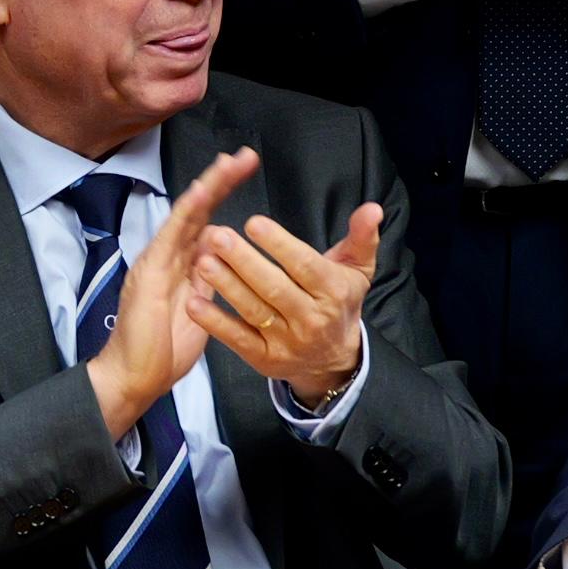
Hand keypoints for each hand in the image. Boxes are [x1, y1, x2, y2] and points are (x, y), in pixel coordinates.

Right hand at [85, 149, 246, 441]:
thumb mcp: (201, 311)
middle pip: (198, 210)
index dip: (224, 195)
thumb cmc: (163, 350)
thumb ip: (211, 283)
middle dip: (221, 180)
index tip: (244, 172)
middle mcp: (167, 256)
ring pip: (185, 215)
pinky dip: (187, 211)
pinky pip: (171, 236)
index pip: (206, 221)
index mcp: (181, 265)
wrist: (134, 377)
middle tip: (245, 156)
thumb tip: (226, 259)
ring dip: (208, 187)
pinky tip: (202, 191)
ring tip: (229, 163)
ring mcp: (156, 261)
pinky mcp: (150, 272)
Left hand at [195, 200, 381, 399]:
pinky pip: (237, 339)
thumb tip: (372, 208)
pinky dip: (215, 322)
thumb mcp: (356, 269)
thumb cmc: (339, 302)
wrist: (333, 359)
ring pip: (253, 310)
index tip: (254, 223)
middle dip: (244, 261)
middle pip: (274, 287)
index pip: (304, 266)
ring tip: (203, 261)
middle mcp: (311, 319)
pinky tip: (195, 302)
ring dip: (226, 286)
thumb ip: (361, 237)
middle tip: (217, 236)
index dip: (279, 245)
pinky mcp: (265, 359)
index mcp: (333, 292)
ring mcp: (287, 342)